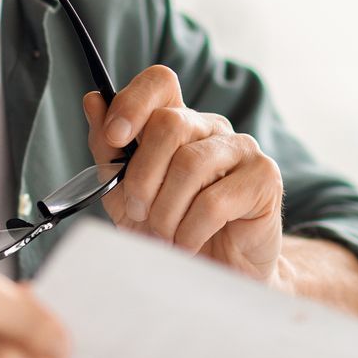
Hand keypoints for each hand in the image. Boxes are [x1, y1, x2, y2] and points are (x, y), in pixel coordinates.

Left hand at [83, 64, 284, 285]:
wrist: (213, 274)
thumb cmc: (171, 231)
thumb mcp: (126, 196)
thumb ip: (109, 152)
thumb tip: (93, 101)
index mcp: (178, 123)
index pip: (160, 82)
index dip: (133, 101)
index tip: (114, 137)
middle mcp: (211, 128)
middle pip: (169, 124)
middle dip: (142, 176)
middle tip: (139, 211)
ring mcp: (242, 149)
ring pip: (190, 164)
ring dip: (166, 211)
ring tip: (165, 235)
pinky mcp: (264, 178)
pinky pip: (215, 200)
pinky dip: (190, 230)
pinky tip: (188, 243)